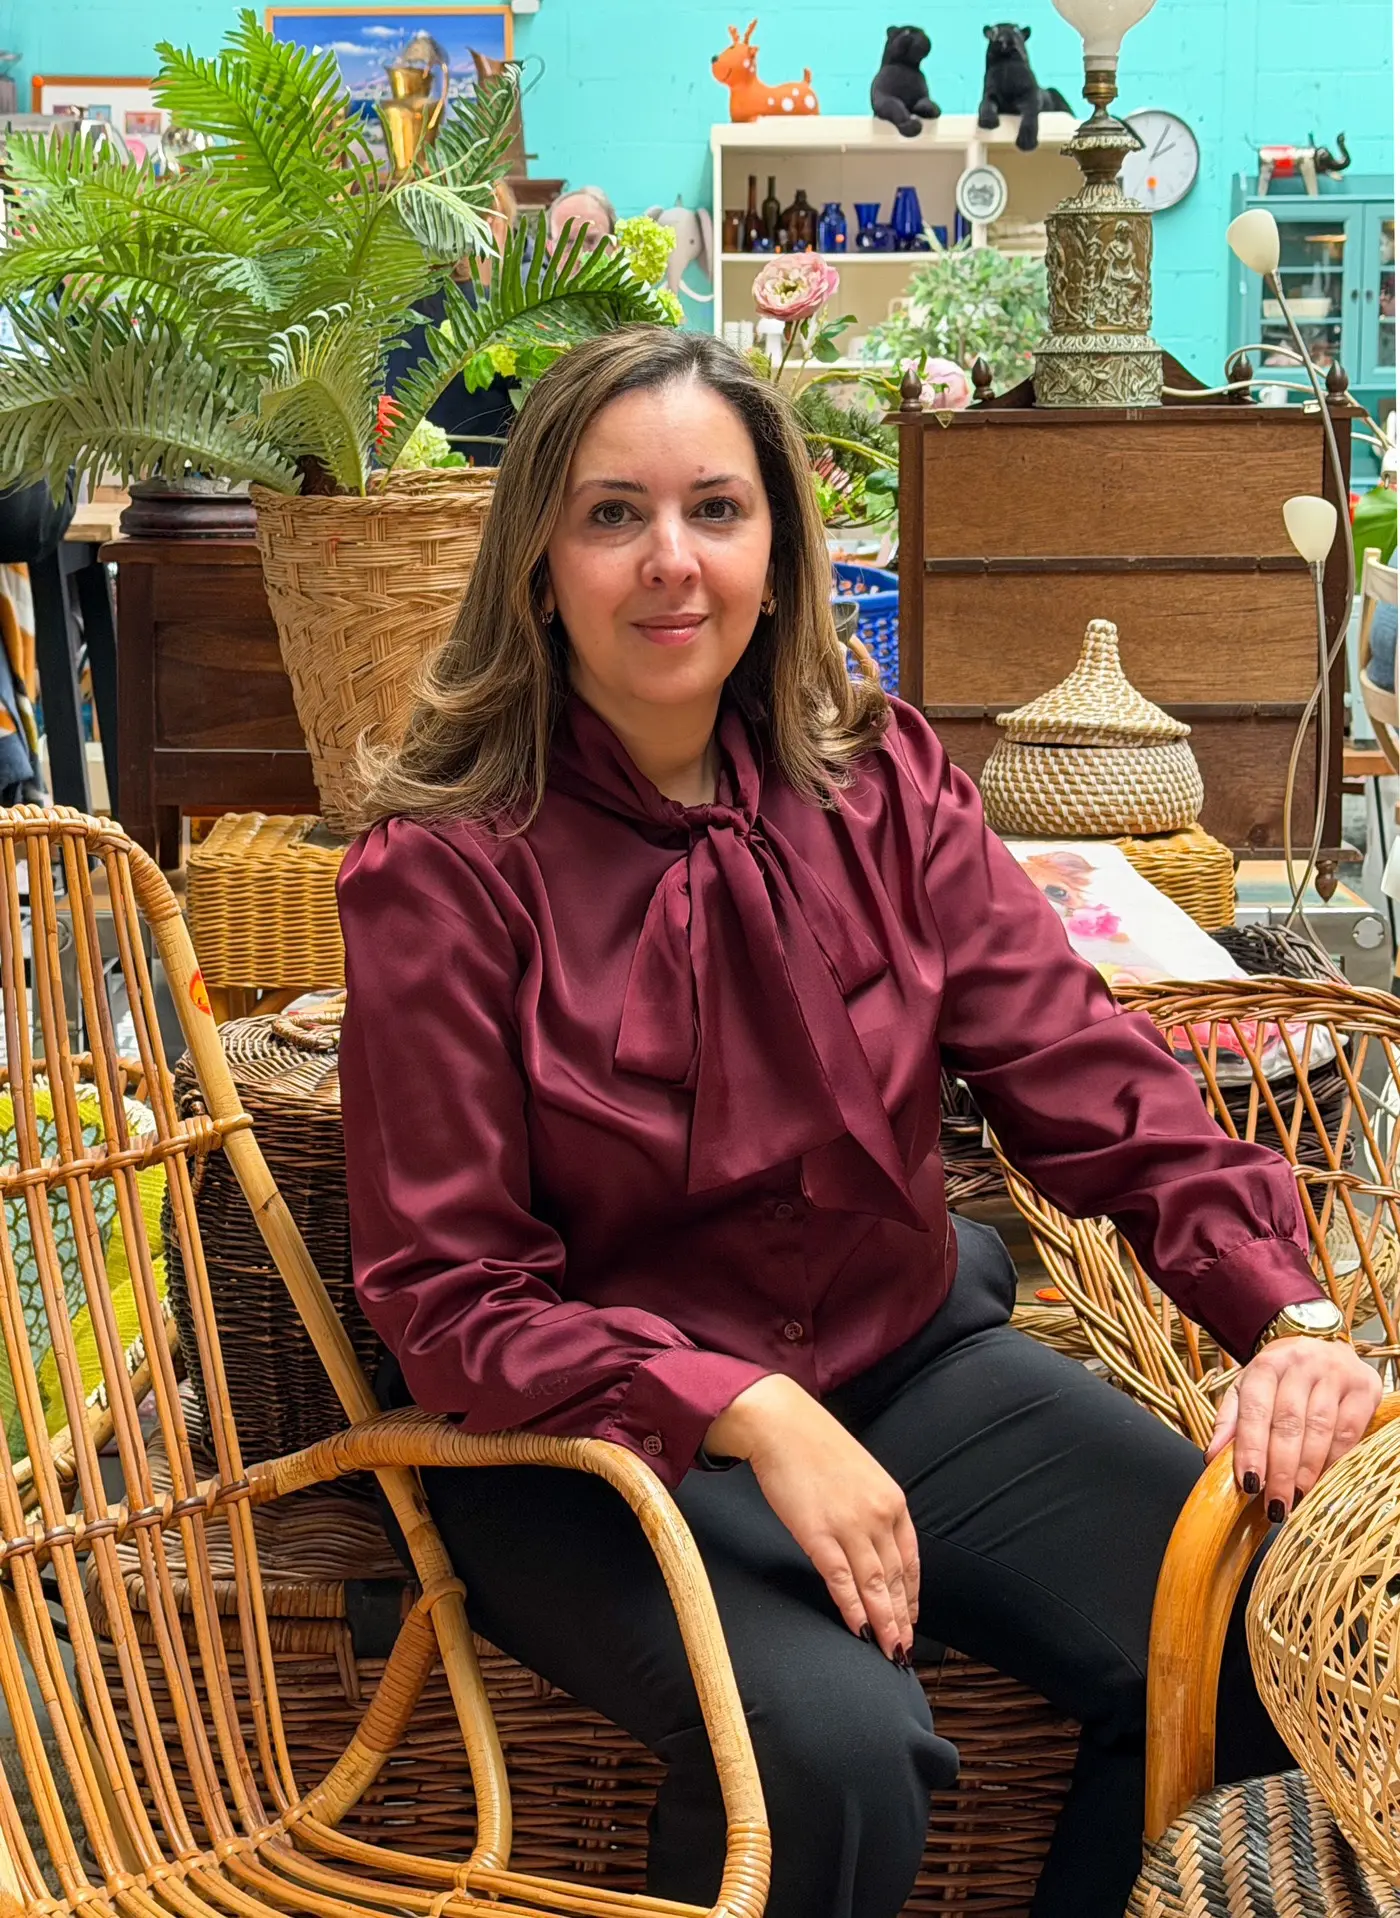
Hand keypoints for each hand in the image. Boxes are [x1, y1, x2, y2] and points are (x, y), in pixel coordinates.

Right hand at [705, 1374, 918, 1662]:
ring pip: (874, 1585)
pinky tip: (859, 1629)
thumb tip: (874, 1542)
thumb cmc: (815, 1444)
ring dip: (883, 1622)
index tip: (912, 1617)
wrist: (780, 1424)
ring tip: (888, 1649)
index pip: (910, 1559)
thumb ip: (872, 1508)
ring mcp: (849, 1527)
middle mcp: (878, 1516)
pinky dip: (852, 1608)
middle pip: (895, 1578)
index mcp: (892, 1500)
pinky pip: (841, 1580)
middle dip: (901, 1617)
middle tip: (904, 1648)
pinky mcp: (818, 1535)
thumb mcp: (860, 1473)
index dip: (912, 1594)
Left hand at [1204, 1336, 1380, 1516]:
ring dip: (1307, 1470)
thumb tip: (1212, 1456)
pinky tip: (1322, 1480)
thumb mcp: (1249, 1388)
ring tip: (1296, 1498)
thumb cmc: (1282, 1377)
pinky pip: (1348, 1431)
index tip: (1248, 1483)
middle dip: (1280, 1469)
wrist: (1324, 1346)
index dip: (1251, 1449)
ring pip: (1319, 1429)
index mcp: (1267, 1364)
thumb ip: (1231, 1420)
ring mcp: (1334, 1374)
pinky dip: (1334, 1460)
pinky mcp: (1363, 1388)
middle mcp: (1300, 1364)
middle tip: (1274, 1503)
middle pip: (1288, 1423)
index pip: (1255, 1410)